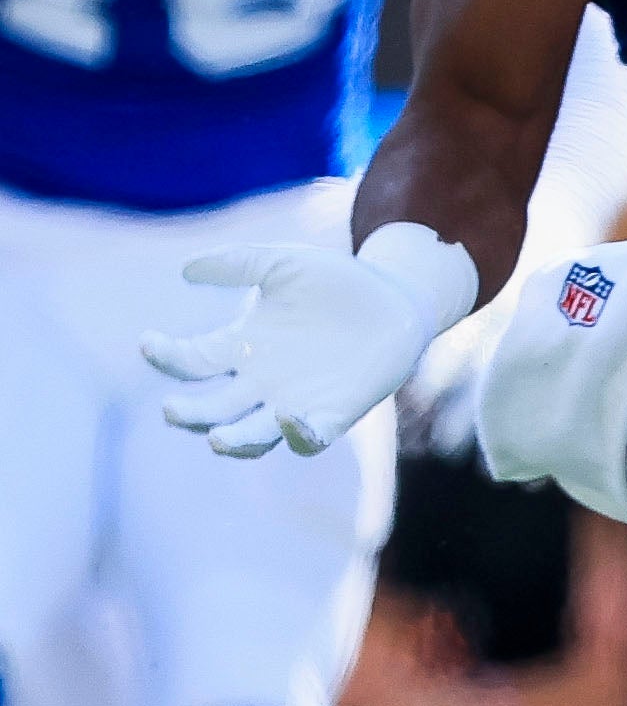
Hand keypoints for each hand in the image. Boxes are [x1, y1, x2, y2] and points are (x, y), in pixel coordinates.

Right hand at [142, 225, 477, 457]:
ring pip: (252, 437)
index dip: (166, 354)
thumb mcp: (283, 263)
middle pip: (212, 411)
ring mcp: (296, 401)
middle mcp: (261, 382)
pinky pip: (311, 438)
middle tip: (171, 409)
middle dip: (189, 415)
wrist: (397, 300)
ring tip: (216, 439)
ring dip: (233, 442)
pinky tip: (289, 417)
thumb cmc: (335, 283)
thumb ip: (238, 263)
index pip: (191, 361)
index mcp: (242, 346)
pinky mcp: (335, 413)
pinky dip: (298, 435)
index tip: (149, 341)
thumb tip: (186, 269)